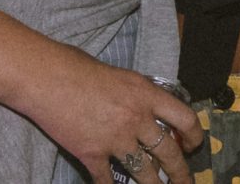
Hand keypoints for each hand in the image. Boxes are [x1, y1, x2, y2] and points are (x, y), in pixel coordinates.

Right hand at [26, 57, 201, 183]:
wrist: (45, 78)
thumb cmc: (77, 67)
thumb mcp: (120, 75)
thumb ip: (136, 94)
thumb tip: (146, 108)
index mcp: (146, 94)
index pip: (184, 118)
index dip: (194, 135)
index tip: (194, 145)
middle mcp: (136, 119)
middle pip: (168, 152)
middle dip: (180, 172)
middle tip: (186, 181)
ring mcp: (114, 139)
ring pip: (144, 172)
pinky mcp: (91, 154)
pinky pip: (107, 180)